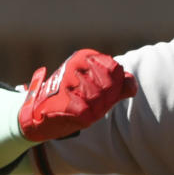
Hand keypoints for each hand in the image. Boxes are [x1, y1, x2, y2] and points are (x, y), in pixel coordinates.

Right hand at [18, 49, 137, 141]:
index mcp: (84, 57)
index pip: (115, 69)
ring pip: (98, 98)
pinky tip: (76, 114)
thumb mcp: (101, 90)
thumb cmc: (76, 99)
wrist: (40, 115)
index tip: (105, 92)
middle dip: (107, 99)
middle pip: (109, 85)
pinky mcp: (59, 100)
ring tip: (84, 108)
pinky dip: (85, 117)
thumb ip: (120, 86)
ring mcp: (66, 82)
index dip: (116, 86)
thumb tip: (132, 85)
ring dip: (96, 109)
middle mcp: (74, 66)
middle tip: (95, 104)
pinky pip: (86, 111)